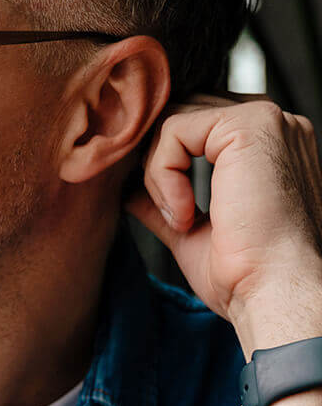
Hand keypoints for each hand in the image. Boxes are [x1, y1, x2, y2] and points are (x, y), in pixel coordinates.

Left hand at [125, 94, 321, 355]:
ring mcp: (266, 120)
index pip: (195, 126)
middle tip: (169, 214)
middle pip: (181, 114)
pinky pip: (173, 130)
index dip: (165, 162)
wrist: (274, 292)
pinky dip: (163, 174)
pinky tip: (185, 213)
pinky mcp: (249, 125)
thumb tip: (131, 193)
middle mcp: (273, 125)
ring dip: (159, 173)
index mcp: (268, 147)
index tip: (167, 211)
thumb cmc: (245, 274)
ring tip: (180, 218)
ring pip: (172, 120)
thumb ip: (165, 204)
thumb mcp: (194, 234)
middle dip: (157, 163)